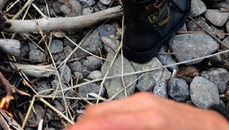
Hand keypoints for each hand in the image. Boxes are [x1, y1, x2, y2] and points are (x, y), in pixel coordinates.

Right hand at [68, 93, 228, 129]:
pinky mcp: (148, 103)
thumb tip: (101, 127)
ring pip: (103, 112)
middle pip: (95, 114)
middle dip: (81, 127)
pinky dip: (107, 123)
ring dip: (94, 125)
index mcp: (149, 119)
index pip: (99, 121)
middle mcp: (143, 104)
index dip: (79, 129)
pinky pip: (117, 112)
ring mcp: (145, 101)